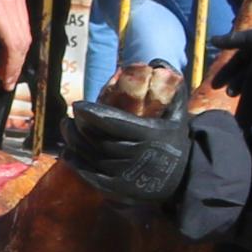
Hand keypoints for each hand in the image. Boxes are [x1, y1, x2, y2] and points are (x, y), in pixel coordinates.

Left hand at [0, 0, 34, 79]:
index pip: (13, 43)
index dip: (12, 64)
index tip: (4, 80)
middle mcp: (12, 4)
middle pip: (23, 41)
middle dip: (16, 64)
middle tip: (5, 80)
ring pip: (26, 33)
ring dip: (17, 53)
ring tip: (3, 69)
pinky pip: (23, 23)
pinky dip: (17, 40)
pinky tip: (6, 50)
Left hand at [64, 102, 192, 212]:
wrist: (184, 180)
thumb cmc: (176, 143)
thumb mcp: (179, 117)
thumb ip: (171, 90)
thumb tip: (158, 63)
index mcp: (150, 135)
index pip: (114, 123)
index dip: (92, 113)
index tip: (78, 105)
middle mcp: (137, 156)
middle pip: (99, 139)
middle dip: (80, 126)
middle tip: (70, 116)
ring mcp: (126, 174)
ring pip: (92, 156)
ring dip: (74, 141)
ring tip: (67, 128)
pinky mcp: (119, 189)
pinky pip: (91, 176)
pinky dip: (77, 163)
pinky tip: (67, 152)